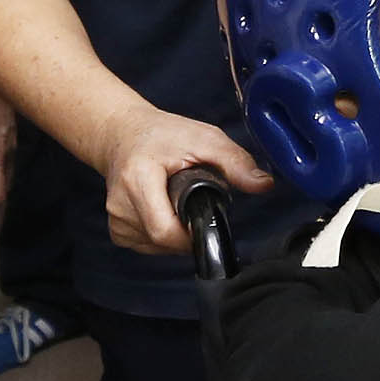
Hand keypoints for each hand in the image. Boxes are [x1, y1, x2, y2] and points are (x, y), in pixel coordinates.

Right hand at [99, 106, 275, 253]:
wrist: (122, 133)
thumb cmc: (162, 134)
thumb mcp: (204, 138)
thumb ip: (235, 162)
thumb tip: (264, 184)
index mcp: (137, 178)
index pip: (165, 230)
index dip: (192, 232)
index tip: (206, 214)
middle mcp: (120, 203)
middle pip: (163, 241)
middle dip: (188, 229)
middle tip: (194, 201)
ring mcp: (115, 219)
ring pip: (157, 247)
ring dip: (176, 232)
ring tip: (175, 200)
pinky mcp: (116, 230)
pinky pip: (148, 246)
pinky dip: (162, 235)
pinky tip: (164, 211)